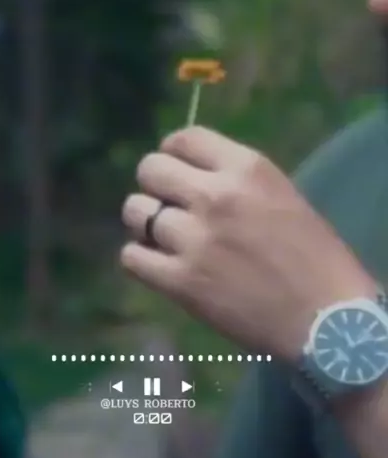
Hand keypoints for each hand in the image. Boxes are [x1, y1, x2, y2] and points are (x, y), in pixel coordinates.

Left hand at [120, 126, 376, 360]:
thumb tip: (187, 173)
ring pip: (135, 212)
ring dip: (145, 223)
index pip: (184, 138)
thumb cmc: (313, 255)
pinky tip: (160, 265)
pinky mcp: (180, 281)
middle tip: (169, 206)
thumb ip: (233, 178)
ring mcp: (194, 239)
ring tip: (164, 238)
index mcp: (246, 168)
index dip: (172, 152)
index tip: (177, 170)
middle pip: (150, 169)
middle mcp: (214, 196)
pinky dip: (141, 259)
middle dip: (154, 185)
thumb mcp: (280, 193)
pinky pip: (131, 257)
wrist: (326, 319)